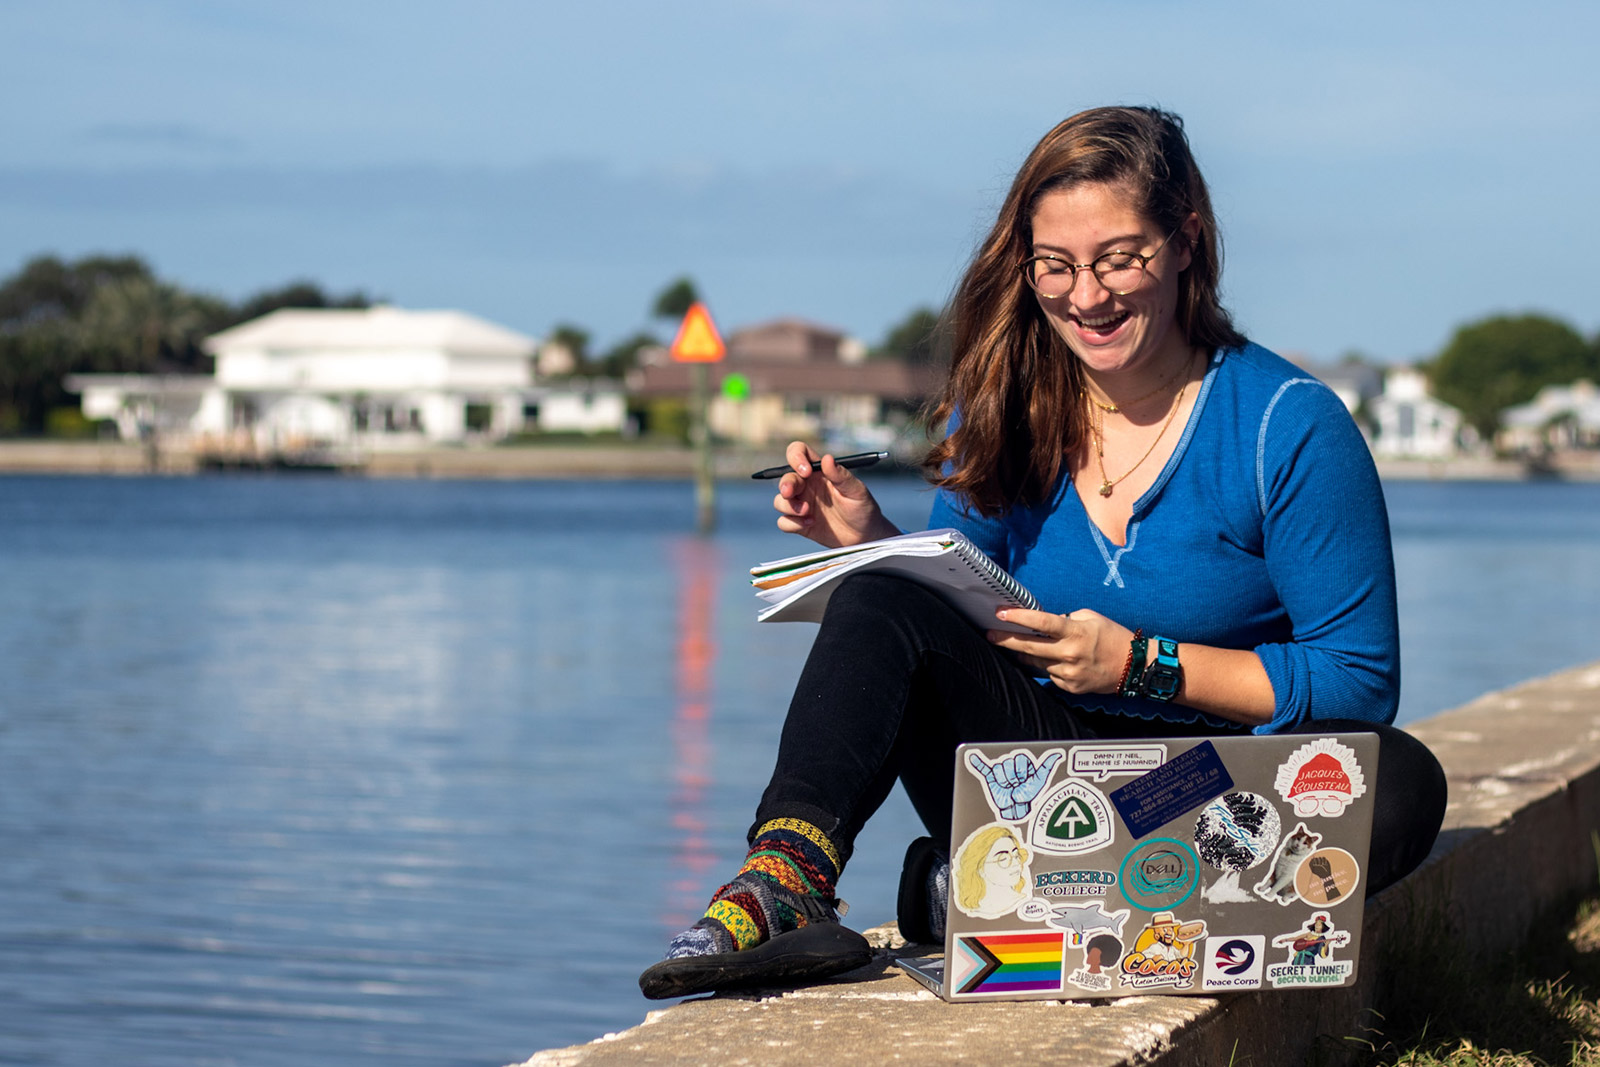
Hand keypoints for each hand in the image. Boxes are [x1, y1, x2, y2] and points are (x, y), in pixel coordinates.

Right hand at [772, 440, 898, 547]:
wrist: (865, 536)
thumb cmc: (863, 508)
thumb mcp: (856, 491)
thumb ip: (841, 475)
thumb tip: (827, 458)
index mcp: (819, 472)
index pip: (799, 453)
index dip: (796, 457)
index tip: (806, 471)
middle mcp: (807, 486)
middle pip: (785, 478)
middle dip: (785, 484)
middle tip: (790, 493)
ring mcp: (801, 505)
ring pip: (780, 501)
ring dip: (788, 506)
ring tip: (808, 513)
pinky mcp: (799, 524)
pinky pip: (784, 522)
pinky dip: (792, 524)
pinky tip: (810, 524)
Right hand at [967, 749, 1062, 819]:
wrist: (1017, 811)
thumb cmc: (1029, 796)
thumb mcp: (1040, 780)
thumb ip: (1047, 765)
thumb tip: (1059, 753)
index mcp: (1022, 762)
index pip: (1019, 759)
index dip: (1021, 771)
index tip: (1024, 780)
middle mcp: (1011, 763)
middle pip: (1007, 763)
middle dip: (1012, 777)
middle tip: (1016, 786)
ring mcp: (999, 770)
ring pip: (997, 769)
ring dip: (1003, 781)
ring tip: (1008, 788)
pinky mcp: (989, 776)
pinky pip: (982, 766)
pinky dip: (976, 761)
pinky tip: (973, 756)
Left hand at [986, 608, 1133, 694]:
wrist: (1133, 667)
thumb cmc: (1112, 637)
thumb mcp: (1091, 618)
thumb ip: (1066, 619)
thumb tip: (1043, 623)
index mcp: (1076, 633)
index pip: (1042, 623)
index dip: (1019, 617)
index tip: (1001, 613)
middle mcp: (1069, 654)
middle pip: (1029, 646)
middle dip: (1006, 640)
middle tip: (990, 634)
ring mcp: (1068, 673)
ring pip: (1036, 662)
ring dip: (1024, 653)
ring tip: (1014, 644)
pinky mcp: (1069, 686)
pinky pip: (1048, 673)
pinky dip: (1044, 665)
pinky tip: (1048, 659)